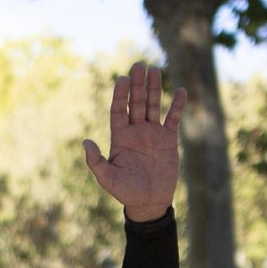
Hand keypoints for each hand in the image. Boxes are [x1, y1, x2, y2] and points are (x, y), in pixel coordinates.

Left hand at [82, 62, 187, 222]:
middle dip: (137, 85)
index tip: (121, 79)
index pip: (118, 111)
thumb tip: (85, 142)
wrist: (149, 202)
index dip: (120, 95)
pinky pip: (173, 119)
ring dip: (154, 89)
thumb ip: (96, 162)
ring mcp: (152, 134)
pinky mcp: (168, 140)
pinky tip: (181, 91)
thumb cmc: (126, 192)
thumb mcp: (108, 179)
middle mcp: (135, 131)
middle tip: (138, 65)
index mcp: (120, 137)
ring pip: (153, 106)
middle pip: (136, 103)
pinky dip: (177, 106)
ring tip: (155, 70)